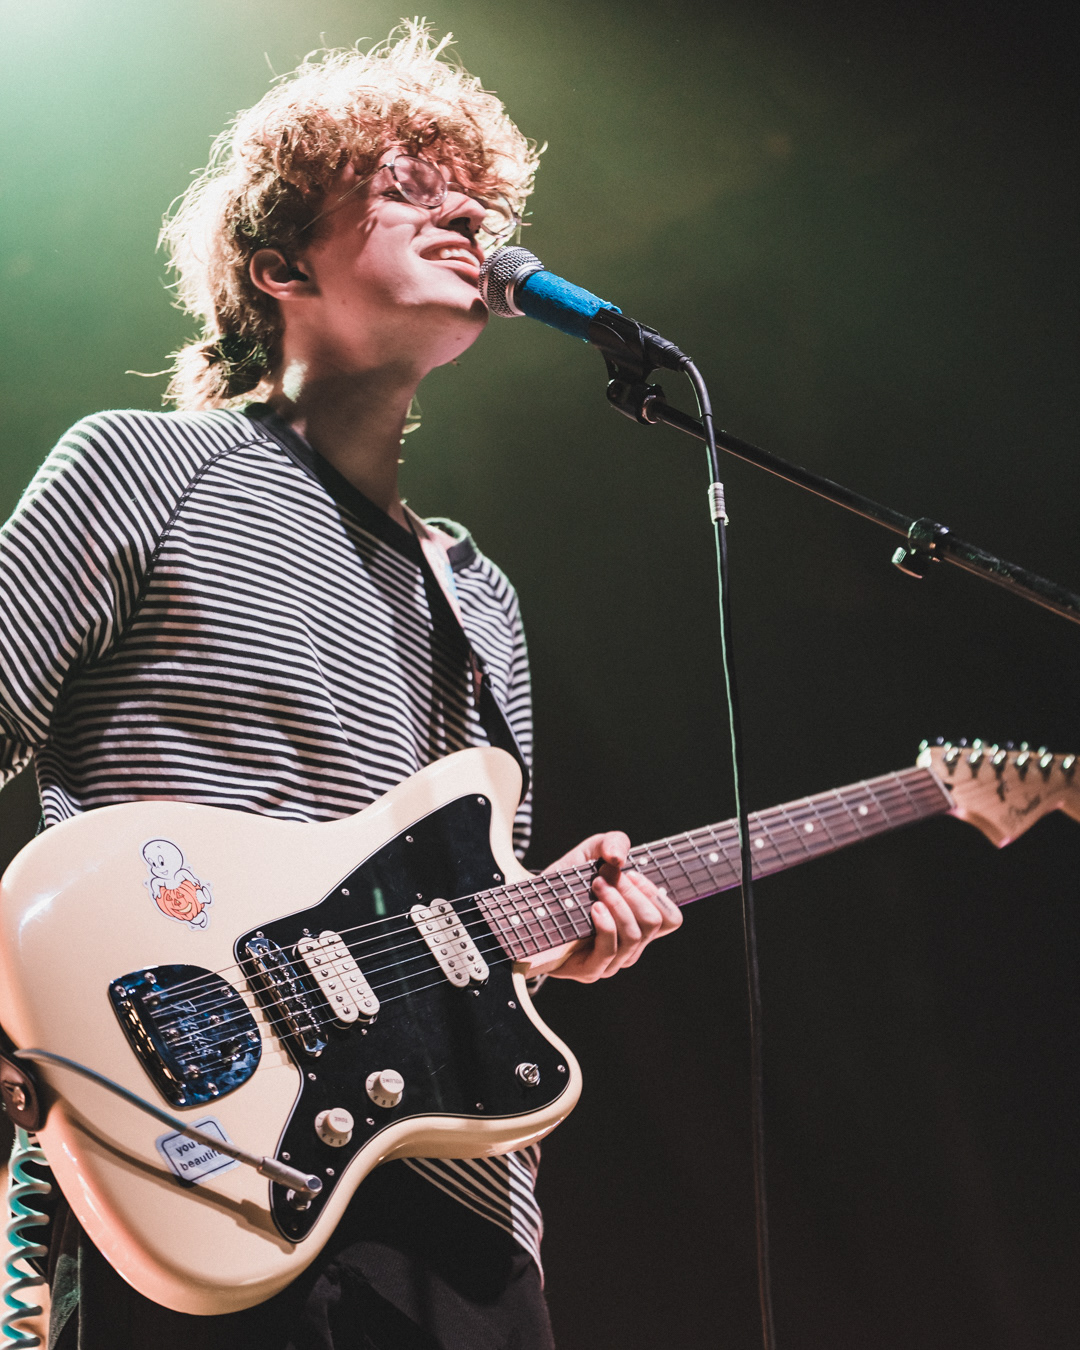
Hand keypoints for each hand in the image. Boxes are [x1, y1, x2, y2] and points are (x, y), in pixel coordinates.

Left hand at [541, 831, 681, 981]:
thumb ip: (612, 842)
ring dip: (616, 903)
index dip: (655, 894)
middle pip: (652, 922)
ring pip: (633, 934)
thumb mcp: (591, 853)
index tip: (630, 874)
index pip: (671, 919)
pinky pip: (610, 950)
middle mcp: (630, 946)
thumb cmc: (566, 883)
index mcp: (638, 924)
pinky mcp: (591, 970)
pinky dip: (605, 925)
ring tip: (596, 886)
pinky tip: (594, 908)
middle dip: (631, 893)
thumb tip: (619, 857)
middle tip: (606, 877)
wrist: (530, 906)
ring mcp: (612, 961)